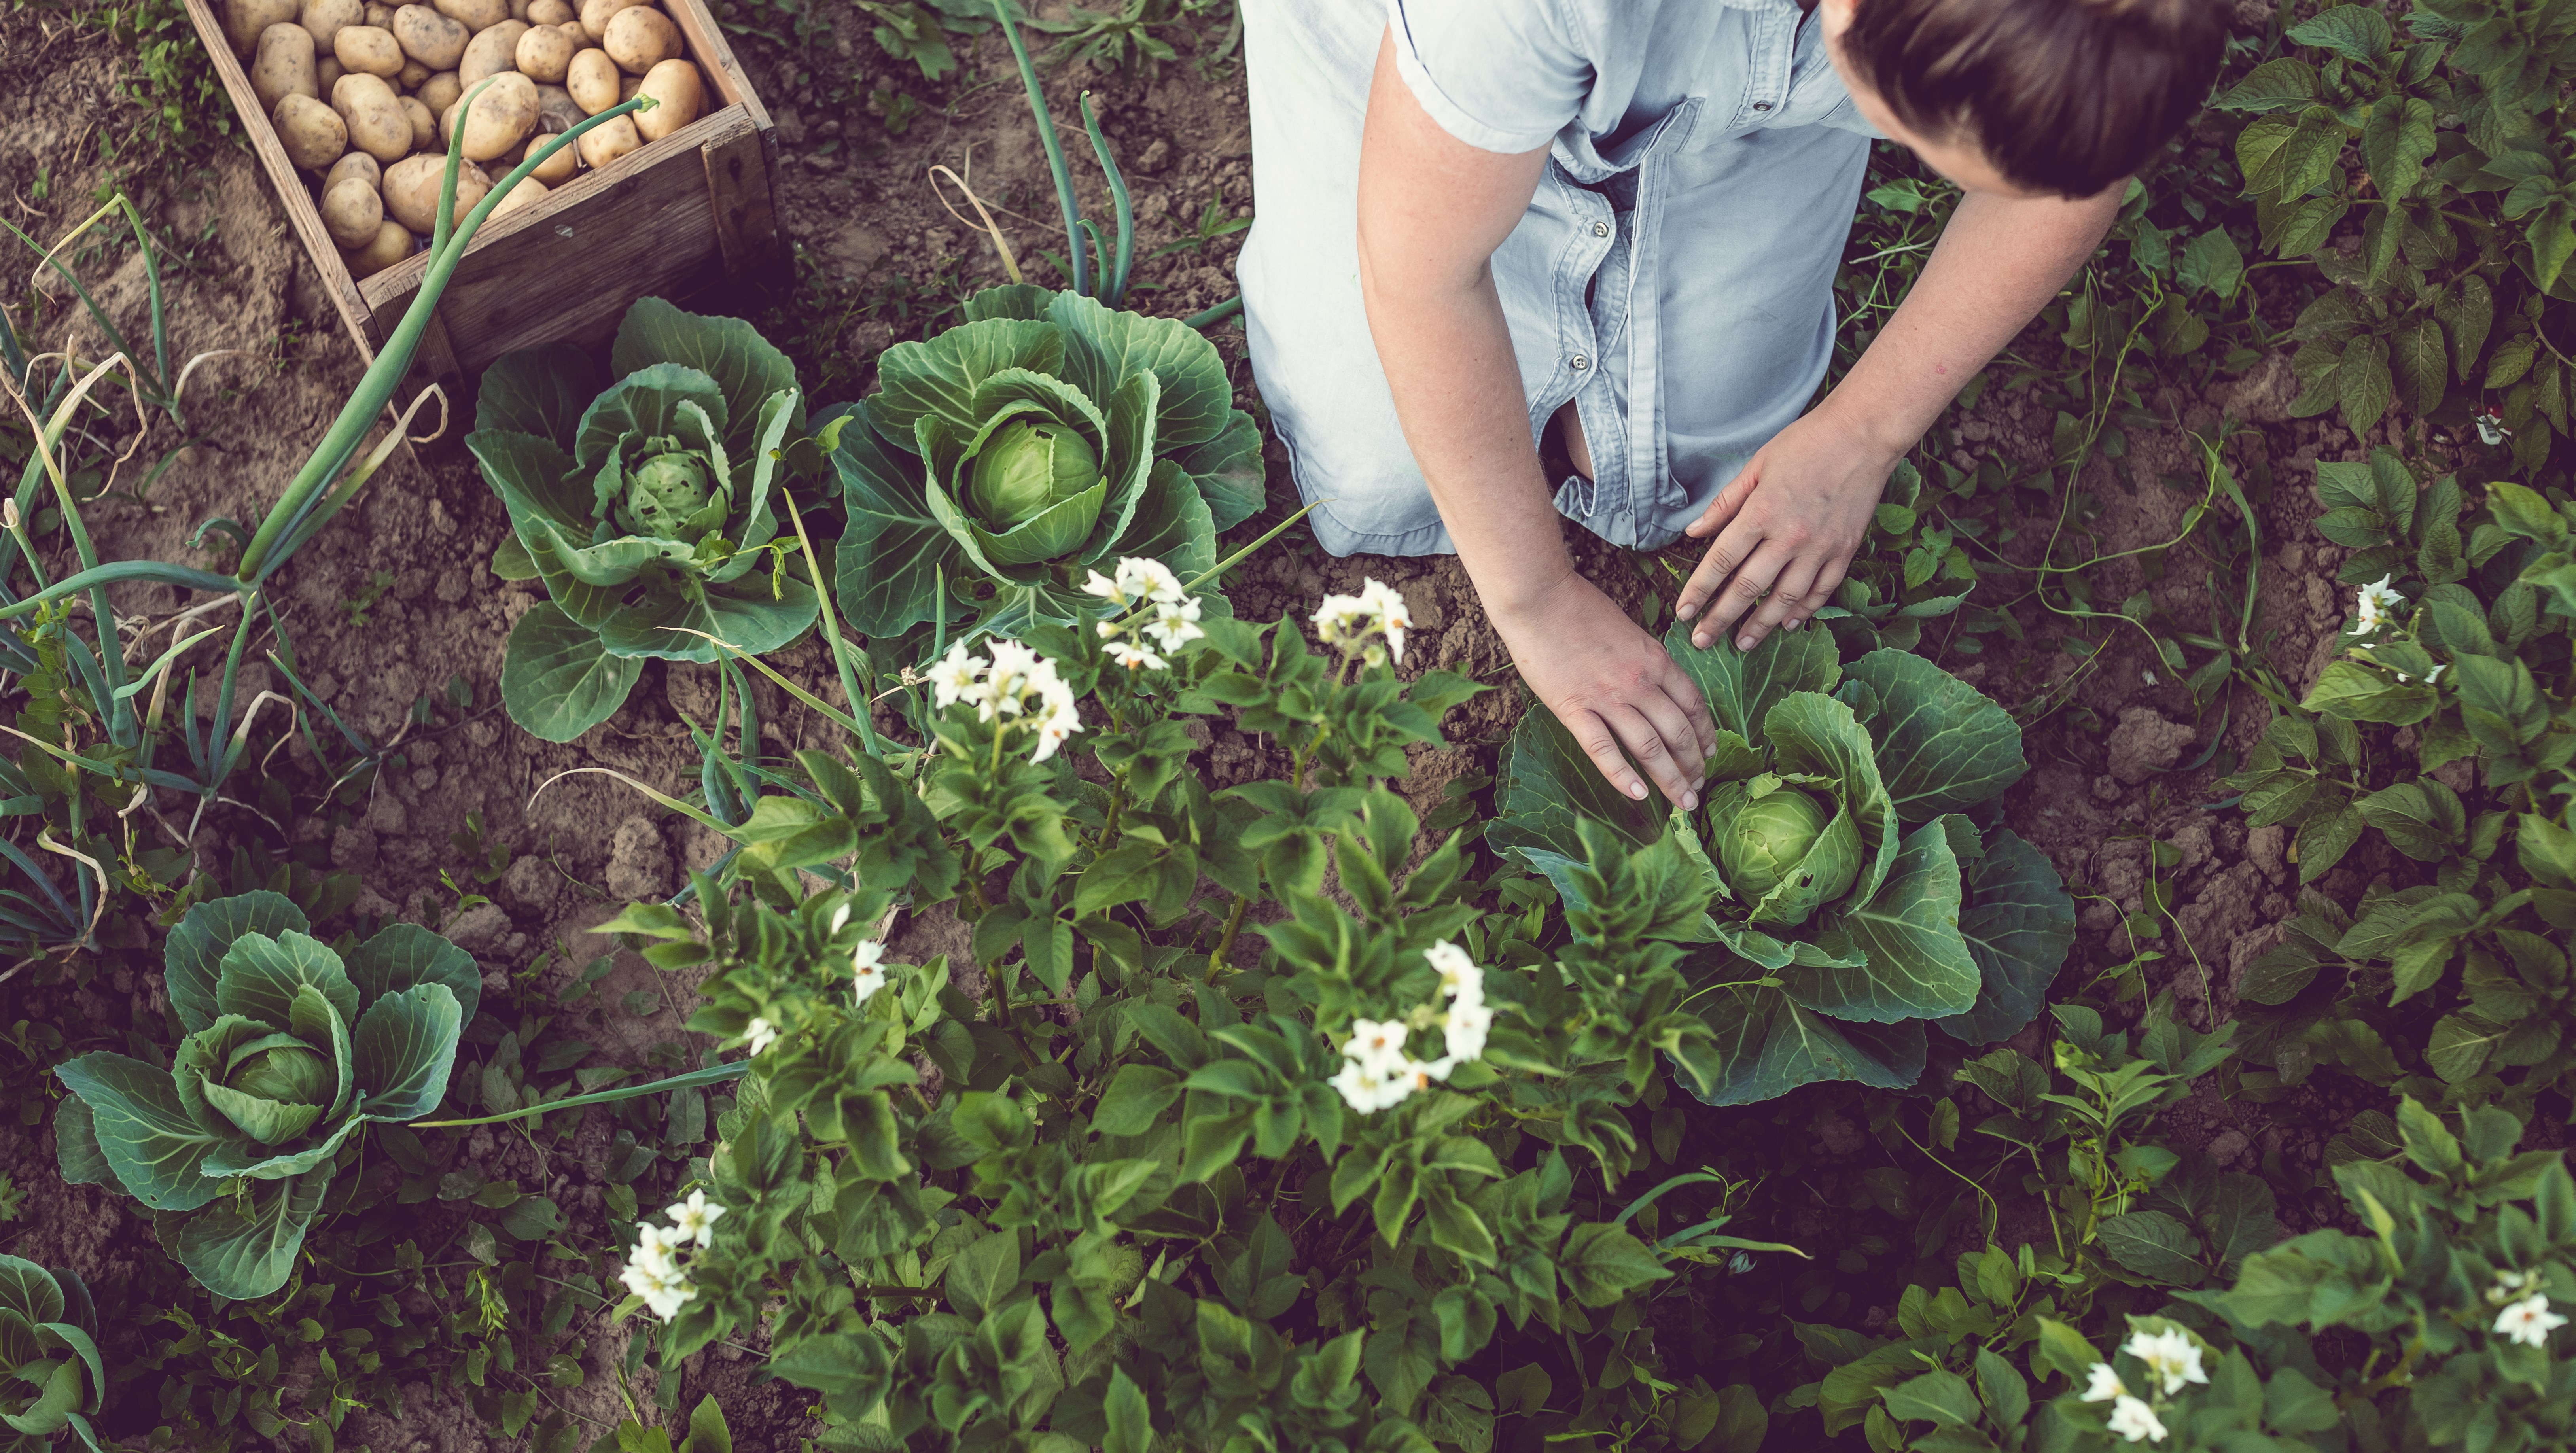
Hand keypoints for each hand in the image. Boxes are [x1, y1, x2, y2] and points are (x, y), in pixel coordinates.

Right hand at [1490, 571, 1716, 808]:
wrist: (1540, 597)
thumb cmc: (1579, 608)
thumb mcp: (1628, 631)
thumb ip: (1644, 661)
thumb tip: (1654, 687)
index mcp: (1655, 660)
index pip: (1693, 704)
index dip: (1706, 733)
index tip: (1711, 754)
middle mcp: (1639, 682)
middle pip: (1678, 732)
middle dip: (1693, 765)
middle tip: (1698, 790)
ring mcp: (1607, 697)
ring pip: (1649, 747)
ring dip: (1670, 778)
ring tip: (1682, 803)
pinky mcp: (1574, 708)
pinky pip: (1603, 748)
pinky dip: (1621, 775)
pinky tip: (1637, 796)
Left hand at [1674, 405, 1898, 653]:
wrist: (1863, 435)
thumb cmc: (1806, 444)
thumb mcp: (1756, 465)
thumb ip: (1724, 504)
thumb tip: (1693, 532)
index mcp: (1761, 513)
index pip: (1721, 561)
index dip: (1699, 591)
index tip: (1683, 613)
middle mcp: (1789, 536)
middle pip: (1748, 588)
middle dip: (1721, 619)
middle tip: (1702, 641)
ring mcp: (1820, 548)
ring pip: (1785, 598)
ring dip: (1761, 625)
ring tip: (1742, 644)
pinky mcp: (1844, 551)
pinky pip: (1821, 591)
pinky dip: (1803, 611)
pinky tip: (1788, 625)